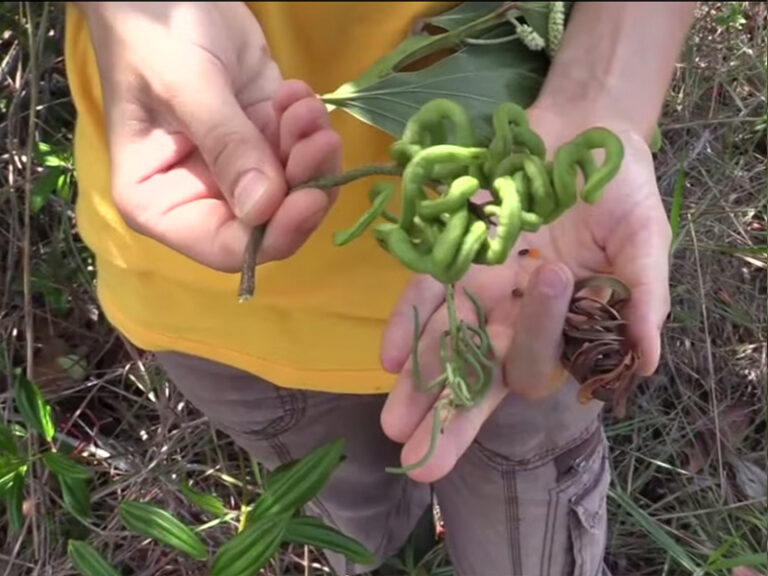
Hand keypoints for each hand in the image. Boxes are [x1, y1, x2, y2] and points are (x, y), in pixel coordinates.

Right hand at [78, 2, 340, 270]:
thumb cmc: (153, 31)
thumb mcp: (187, 85)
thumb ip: (227, 146)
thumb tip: (264, 209)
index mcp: (161, 201)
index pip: (225, 247)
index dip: (273, 234)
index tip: (309, 198)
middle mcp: (201, 196)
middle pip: (271, 224)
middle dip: (302, 185)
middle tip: (317, 137)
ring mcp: (237, 169)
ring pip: (295, 189)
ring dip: (310, 151)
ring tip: (302, 105)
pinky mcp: (264, 140)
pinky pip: (300, 153)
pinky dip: (308, 128)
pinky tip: (294, 94)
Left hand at [379, 108, 670, 483]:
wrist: (584, 129)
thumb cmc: (622, 190)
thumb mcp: (644, 241)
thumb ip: (642, 299)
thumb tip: (644, 366)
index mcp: (559, 320)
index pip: (528, 370)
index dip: (501, 399)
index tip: (467, 436)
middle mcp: (515, 310)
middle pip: (479, 371)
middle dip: (448, 414)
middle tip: (415, 461)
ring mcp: (483, 281)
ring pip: (447, 337)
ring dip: (420, 378)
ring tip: (391, 420)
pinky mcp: (458, 248)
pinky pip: (431, 285)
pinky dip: (411, 316)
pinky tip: (388, 355)